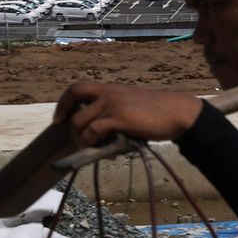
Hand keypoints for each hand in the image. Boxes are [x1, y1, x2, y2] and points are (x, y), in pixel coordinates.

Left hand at [53, 82, 202, 147]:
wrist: (178, 112)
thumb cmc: (158, 112)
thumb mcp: (132, 105)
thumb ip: (114, 113)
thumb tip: (99, 134)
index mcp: (110, 89)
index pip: (78, 87)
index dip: (63, 102)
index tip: (59, 118)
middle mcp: (108, 93)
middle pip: (74, 99)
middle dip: (67, 120)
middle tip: (74, 137)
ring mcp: (113, 104)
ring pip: (81, 120)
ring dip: (81, 138)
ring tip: (90, 148)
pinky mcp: (119, 118)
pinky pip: (94, 130)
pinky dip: (93, 143)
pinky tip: (103, 150)